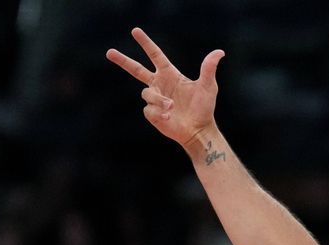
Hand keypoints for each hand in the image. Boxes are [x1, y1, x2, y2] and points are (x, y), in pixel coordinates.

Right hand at [107, 27, 223, 146]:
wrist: (198, 129)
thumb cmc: (204, 108)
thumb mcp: (208, 86)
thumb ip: (209, 69)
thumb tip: (219, 52)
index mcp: (170, 74)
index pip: (155, 55)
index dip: (146, 43)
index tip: (135, 31)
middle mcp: (159, 84)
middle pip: (136, 70)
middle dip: (123, 61)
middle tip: (109, 52)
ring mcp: (154, 99)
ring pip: (147, 93)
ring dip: (160, 100)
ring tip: (172, 108)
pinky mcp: (152, 113)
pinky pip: (149, 109)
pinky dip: (160, 113)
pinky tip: (169, 118)